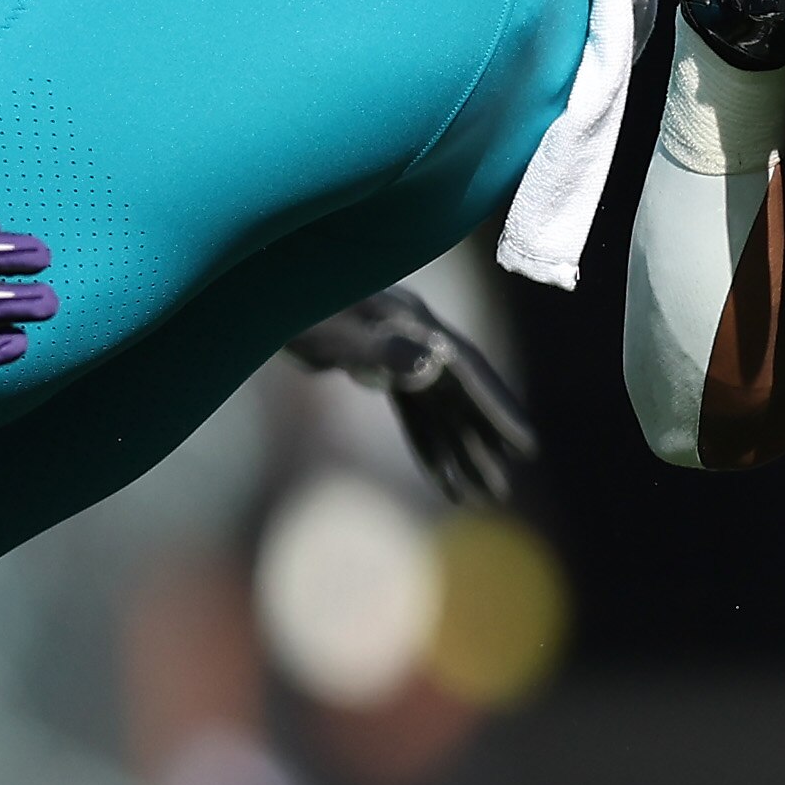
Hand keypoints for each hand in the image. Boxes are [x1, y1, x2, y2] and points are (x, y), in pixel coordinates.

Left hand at [284, 285, 536, 505]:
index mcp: (413, 324)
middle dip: (481, 445)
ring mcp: (398, 351)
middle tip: (500, 491)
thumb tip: (433, 367)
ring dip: (458, 451)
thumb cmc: (289, 308)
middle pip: (459, 396)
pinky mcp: (376, 364)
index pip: (467, 372)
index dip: (498, 409)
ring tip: (477, 495)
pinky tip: (439, 475)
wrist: (259, 288)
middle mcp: (415, 337)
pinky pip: (412, 410)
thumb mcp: (331, 332)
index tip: (526, 446)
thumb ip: (380, 348)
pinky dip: (426, 442)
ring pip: (438, 409)